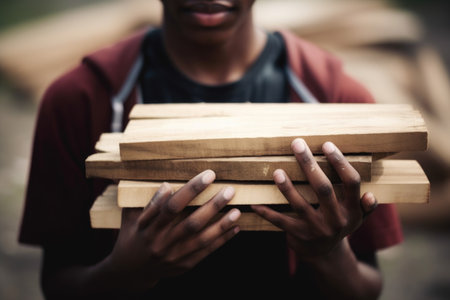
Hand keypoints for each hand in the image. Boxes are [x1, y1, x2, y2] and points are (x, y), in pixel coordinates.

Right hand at [107, 170, 240, 290]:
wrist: (131, 272)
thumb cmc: (132, 237)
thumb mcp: (131, 218)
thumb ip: (148, 202)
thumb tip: (167, 185)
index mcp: (148, 228)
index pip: (172, 206)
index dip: (191, 190)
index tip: (208, 175)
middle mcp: (162, 243)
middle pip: (191, 223)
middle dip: (212, 206)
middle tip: (229, 190)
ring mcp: (174, 256)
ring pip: (201, 240)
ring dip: (221, 225)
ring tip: (236, 211)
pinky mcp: (184, 265)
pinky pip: (206, 252)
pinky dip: (222, 240)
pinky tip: (234, 228)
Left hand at [252, 138, 376, 260]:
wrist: (324, 254)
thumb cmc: (338, 223)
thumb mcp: (356, 217)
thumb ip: (365, 206)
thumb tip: (370, 195)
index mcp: (353, 211)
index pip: (351, 182)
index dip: (340, 163)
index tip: (325, 145)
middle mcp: (337, 221)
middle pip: (324, 188)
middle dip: (309, 164)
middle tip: (297, 144)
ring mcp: (317, 230)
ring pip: (300, 205)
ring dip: (287, 187)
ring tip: (277, 172)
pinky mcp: (298, 236)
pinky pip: (280, 221)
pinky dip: (266, 212)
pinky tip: (254, 203)